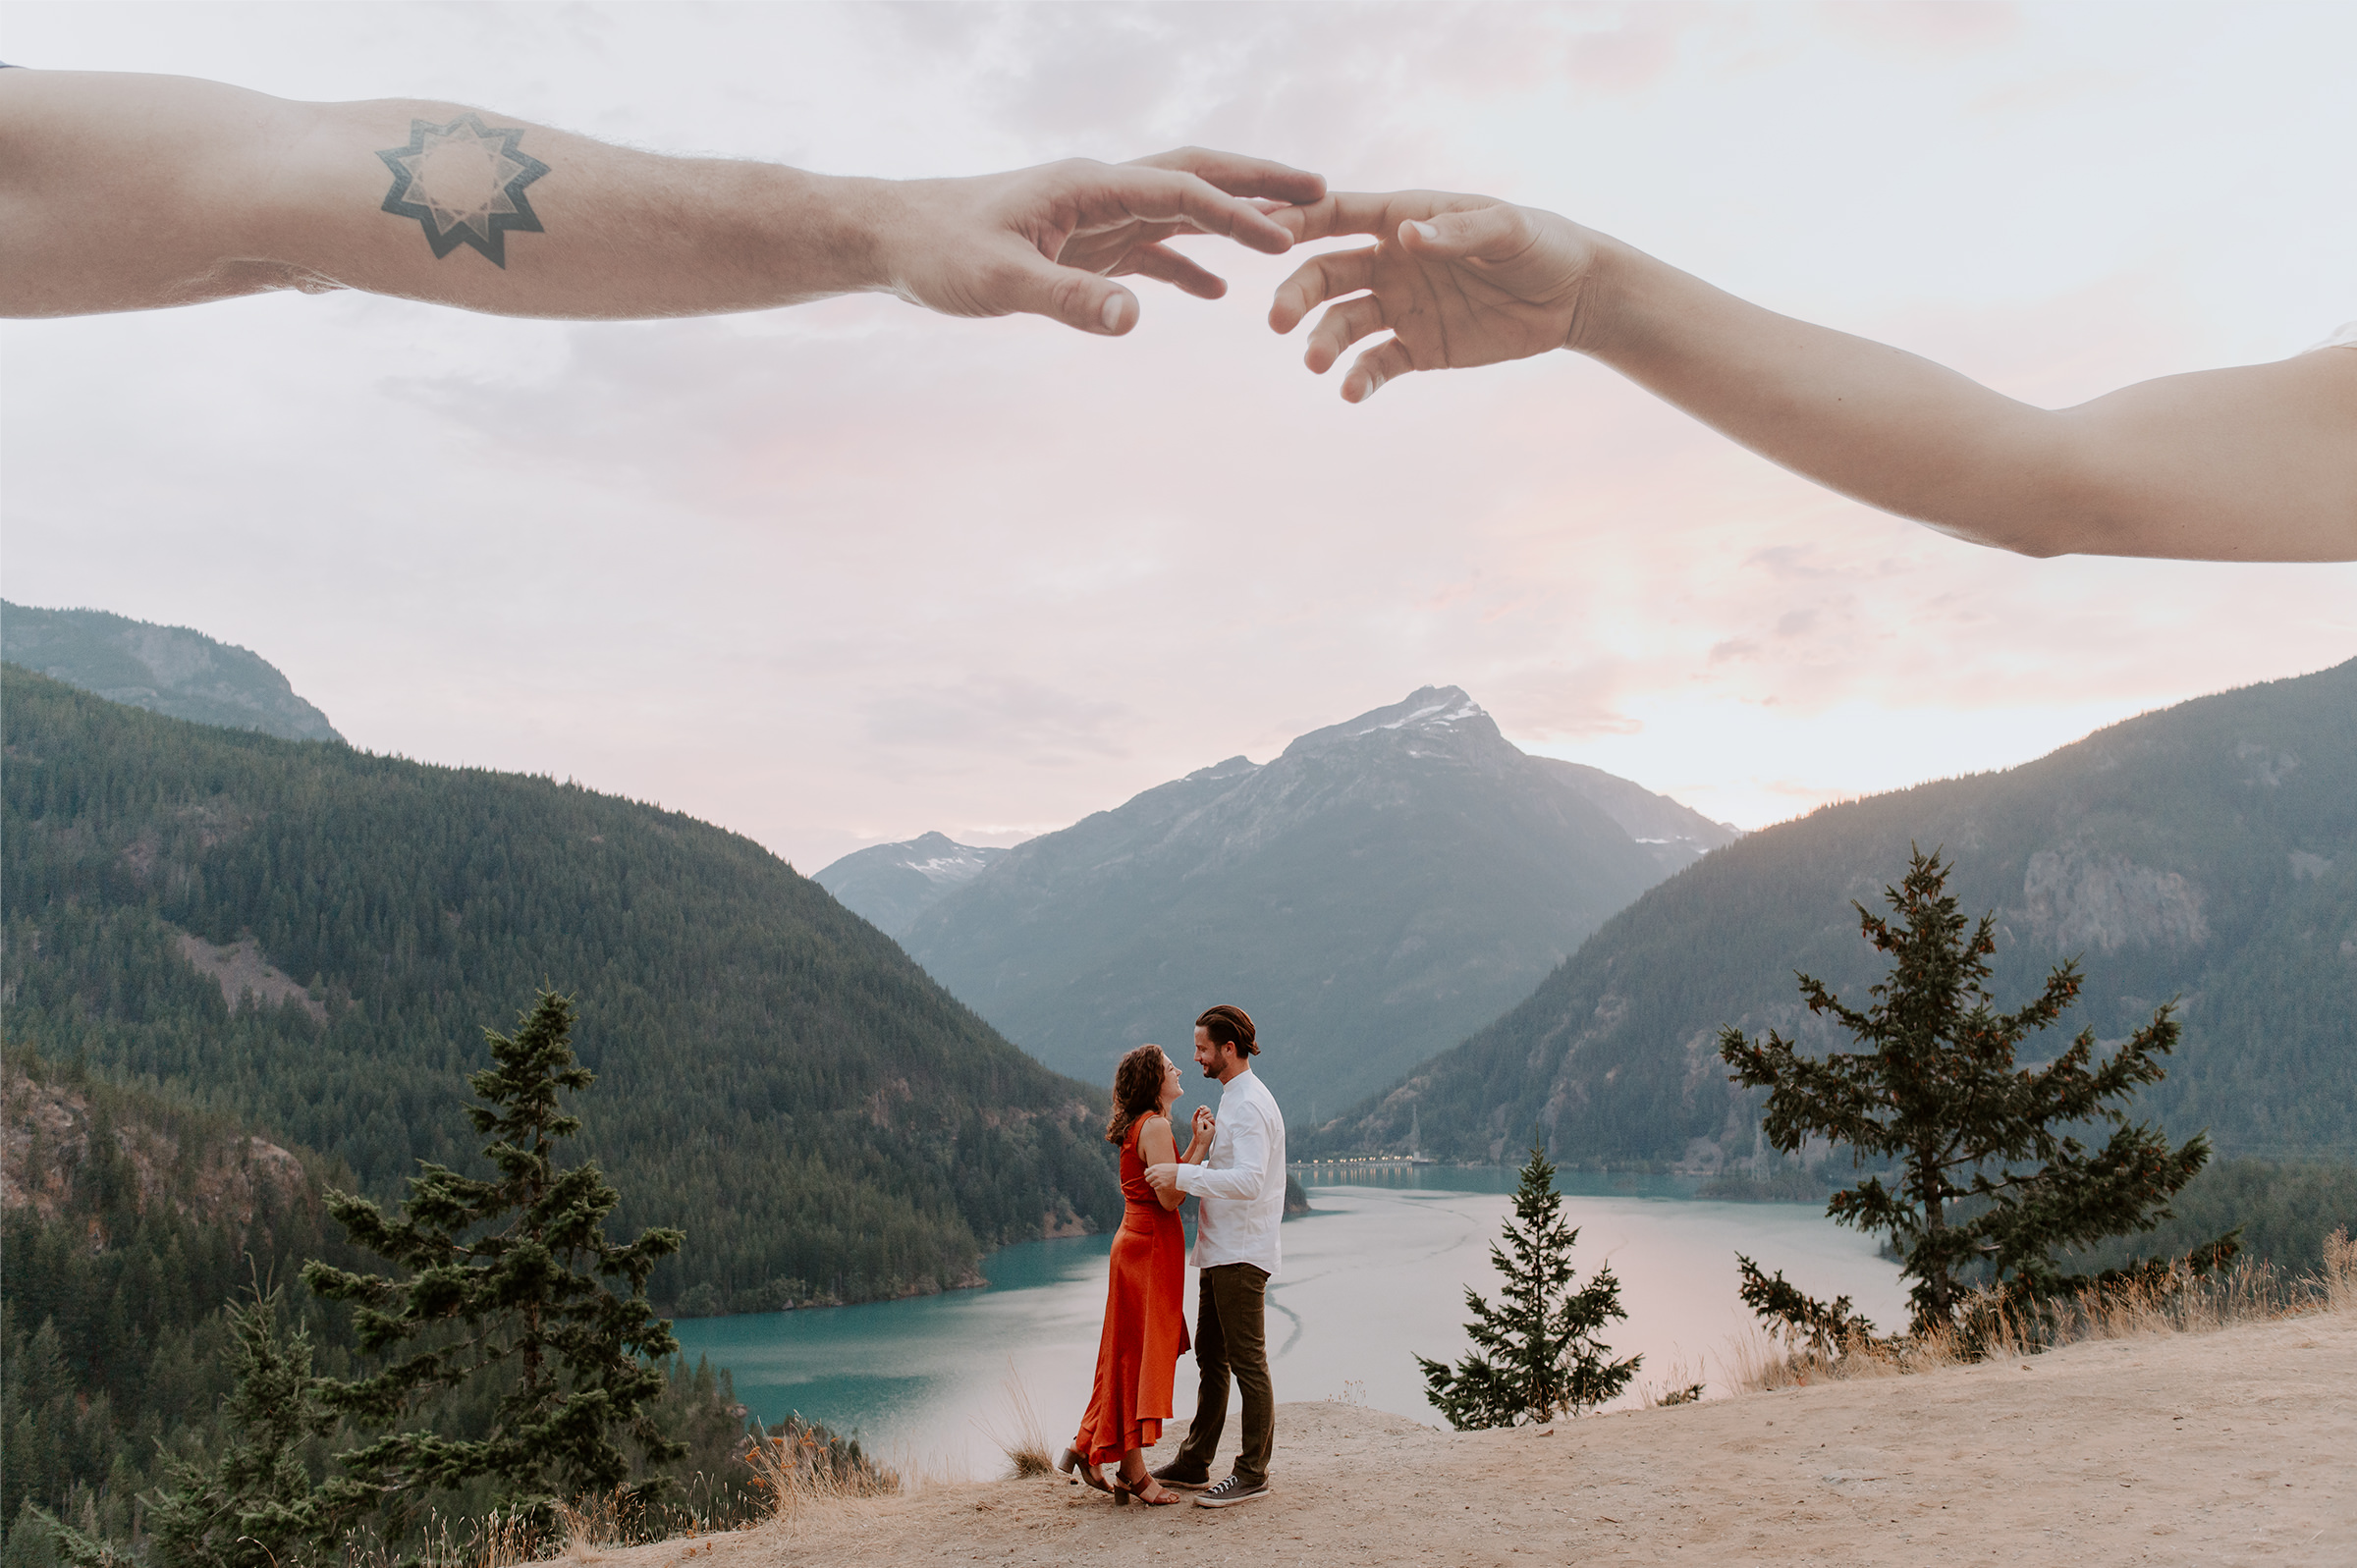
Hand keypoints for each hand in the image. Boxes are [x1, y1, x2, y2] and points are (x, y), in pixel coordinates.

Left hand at [875, 148, 1324, 335]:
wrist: (892, 238)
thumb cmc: (939, 252)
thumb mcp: (1001, 282)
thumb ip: (1070, 301)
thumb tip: (1137, 319)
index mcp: (1088, 186)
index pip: (1180, 192)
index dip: (1236, 215)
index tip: (1288, 237)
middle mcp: (1099, 191)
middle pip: (1195, 177)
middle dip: (1259, 184)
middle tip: (1324, 191)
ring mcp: (1093, 215)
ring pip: (1178, 208)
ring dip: (1233, 217)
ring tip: (1293, 231)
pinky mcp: (1079, 243)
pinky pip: (1147, 248)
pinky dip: (1187, 263)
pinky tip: (1217, 293)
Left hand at [1144, 1162, 1181, 1199]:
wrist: (1181, 1173)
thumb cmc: (1172, 1169)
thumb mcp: (1162, 1166)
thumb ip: (1154, 1168)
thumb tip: (1145, 1170)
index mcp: (1155, 1168)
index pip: (1146, 1173)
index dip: (1149, 1175)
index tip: (1153, 1176)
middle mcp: (1155, 1174)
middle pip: (1147, 1180)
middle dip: (1151, 1180)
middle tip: (1157, 1179)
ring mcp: (1159, 1180)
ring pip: (1152, 1185)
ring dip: (1155, 1184)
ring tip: (1161, 1181)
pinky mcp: (1162, 1186)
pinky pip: (1156, 1188)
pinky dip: (1159, 1187)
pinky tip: (1164, 1184)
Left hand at [1192, 1106, 1216, 1142]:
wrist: (1198, 1135)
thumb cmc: (1195, 1128)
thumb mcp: (1193, 1121)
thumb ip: (1195, 1115)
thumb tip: (1198, 1109)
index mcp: (1203, 1114)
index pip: (1205, 1108)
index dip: (1203, 1107)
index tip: (1200, 1108)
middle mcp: (1207, 1116)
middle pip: (1208, 1110)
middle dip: (1204, 1111)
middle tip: (1200, 1115)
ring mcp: (1210, 1120)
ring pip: (1210, 1114)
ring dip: (1205, 1116)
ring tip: (1201, 1120)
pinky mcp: (1213, 1124)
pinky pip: (1212, 1119)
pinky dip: (1208, 1120)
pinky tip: (1204, 1122)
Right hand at [1268, 191, 1600, 400]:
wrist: (1573, 297)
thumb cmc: (1541, 244)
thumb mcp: (1507, 229)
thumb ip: (1455, 232)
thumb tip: (1405, 237)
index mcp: (1404, 219)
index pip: (1339, 215)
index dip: (1299, 221)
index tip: (1263, 229)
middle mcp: (1391, 263)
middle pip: (1326, 273)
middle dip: (1298, 293)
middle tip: (1279, 320)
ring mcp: (1401, 307)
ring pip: (1343, 322)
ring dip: (1323, 340)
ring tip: (1317, 362)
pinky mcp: (1418, 348)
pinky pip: (1377, 365)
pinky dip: (1359, 379)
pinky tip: (1349, 392)